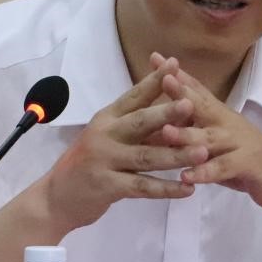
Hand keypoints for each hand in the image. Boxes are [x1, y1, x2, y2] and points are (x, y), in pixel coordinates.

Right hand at [37, 57, 208, 233]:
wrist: (57, 197)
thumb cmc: (89, 162)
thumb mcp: (107, 136)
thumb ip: (135, 125)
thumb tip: (171, 108)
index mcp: (107, 118)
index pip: (133, 96)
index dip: (154, 80)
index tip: (176, 64)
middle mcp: (105, 135)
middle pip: (140, 122)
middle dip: (166, 112)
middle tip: (191, 105)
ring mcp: (105, 161)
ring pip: (146, 157)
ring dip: (176, 155)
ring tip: (204, 153)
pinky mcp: (107, 186)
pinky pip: (142, 187)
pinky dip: (166, 188)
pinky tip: (188, 189)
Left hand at [152, 54, 261, 212]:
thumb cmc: (249, 159)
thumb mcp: (221, 142)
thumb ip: (196, 131)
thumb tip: (163, 124)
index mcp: (221, 116)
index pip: (197, 90)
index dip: (177, 74)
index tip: (155, 57)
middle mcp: (229, 124)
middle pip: (203, 106)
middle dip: (182, 92)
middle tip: (163, 78)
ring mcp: (239, 143)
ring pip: (210, 137)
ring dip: (187, 135)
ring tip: (165, 132)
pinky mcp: (248, 165)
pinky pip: (223, 168)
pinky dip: (205, 172)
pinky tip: (186, 177)